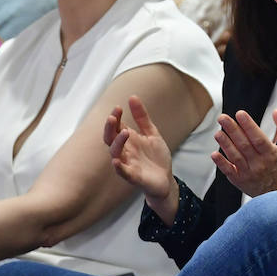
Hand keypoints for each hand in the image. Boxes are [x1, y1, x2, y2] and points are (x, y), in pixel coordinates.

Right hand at [105, 96, 178, 219]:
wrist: (165, 179)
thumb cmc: (155, 157)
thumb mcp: (152, 133)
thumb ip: (142, 117)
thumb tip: (132, 97)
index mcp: (128, 140)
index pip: (116, 127)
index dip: (116, 117)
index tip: (118, 107)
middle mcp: (125, 151)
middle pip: (110, 139)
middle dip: (110, 128)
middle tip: (114, 117)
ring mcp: (127, 164)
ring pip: (115, 153)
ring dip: (117, 142)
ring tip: (124, 132)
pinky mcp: (133, 176)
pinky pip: (123, 172)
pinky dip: (119, 167)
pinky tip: (116, 161)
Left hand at [212, 109, 276, 197]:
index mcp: (272, 154)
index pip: (259, 138)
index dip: (249, 126)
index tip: (240, 114)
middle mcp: (260, 164)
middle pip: (244, 145)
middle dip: (232, 130)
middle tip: (222, 117)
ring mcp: (248, 173)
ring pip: (235, 156)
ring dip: (225, 144)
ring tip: (218, 132)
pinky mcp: (239, 180)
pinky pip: (228, 171)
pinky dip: (221, 163)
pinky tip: (214, 154)